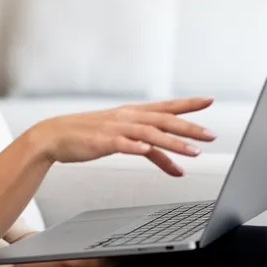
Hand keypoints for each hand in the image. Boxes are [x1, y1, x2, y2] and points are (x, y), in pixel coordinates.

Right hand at [26, 97, 215, 175]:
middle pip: (164, 120)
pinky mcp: (102, 142)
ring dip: (173, 142)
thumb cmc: (89, 136)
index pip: (166, 107)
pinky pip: (123, 144)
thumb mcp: (123, 140)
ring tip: (193, 151)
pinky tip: (148, 151)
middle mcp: (127, 117)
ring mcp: (115, 128)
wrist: (55, 136)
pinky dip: (136, 146)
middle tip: (211, 134)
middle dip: (190, 127)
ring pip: (150, 133)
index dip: (188, 103)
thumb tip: (176, 165)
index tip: (209, 100)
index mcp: (132, 113)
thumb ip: (151, 151)